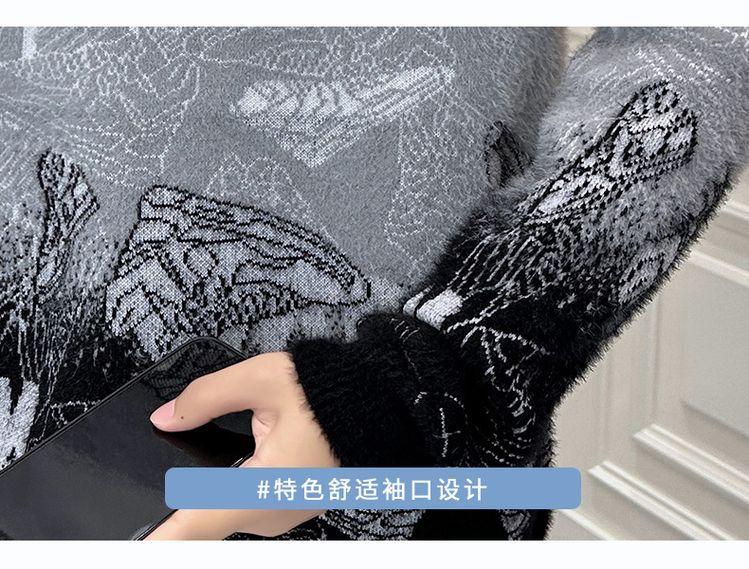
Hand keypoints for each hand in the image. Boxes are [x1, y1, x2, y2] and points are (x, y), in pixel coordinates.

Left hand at [144, 352, 337, 539]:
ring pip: (227, 508)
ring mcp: (284, 513)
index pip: (191, 529)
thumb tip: (168, 417)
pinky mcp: (292, 505)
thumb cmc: (333, 396)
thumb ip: (206, 397)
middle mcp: (271, 513)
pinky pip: (250, 501)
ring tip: (239, 442)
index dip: (155, 540)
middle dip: (184, 492)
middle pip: (205, 517)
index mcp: (262, 489)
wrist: (380, 404)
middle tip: (191, 448)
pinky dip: (240, 482)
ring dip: (216, 484)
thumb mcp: (262, 380)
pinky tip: (251, 451)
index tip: (133, 542)